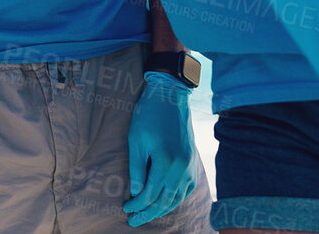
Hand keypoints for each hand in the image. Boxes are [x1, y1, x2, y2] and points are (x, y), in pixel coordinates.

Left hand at [123, 73, 195, 224]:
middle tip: (134, 222)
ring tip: (148, 214)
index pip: (150, 194)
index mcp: (165, 163)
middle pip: (165, 201)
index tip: (126, 210)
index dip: (137, 205)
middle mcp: (181, 168)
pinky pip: (187, 188)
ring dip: (162, 209)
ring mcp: (190, 166)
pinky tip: (167, 201)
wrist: (170, 97)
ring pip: (178, 197)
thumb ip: (137, 170)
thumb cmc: (148, 116)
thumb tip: (137, 193)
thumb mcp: (136, 141)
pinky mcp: (193, 162)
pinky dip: (176, 199)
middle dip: (148, 213)